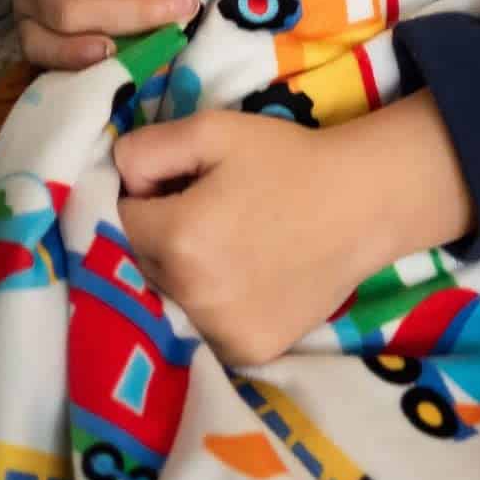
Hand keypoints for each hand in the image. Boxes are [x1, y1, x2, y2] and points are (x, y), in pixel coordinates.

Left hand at [113, 95, 474, 367]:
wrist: (361, 204)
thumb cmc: (286, 160)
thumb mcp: (211, 130)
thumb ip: (145, 148)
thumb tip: (117, 179)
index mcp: (177, 238)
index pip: (121, 221)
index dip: (148, 199)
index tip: (184, 187)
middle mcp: (192, 294)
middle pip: (141, 264)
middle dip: (160, 239)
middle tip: (209, 214)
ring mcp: (222, 329)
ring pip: (170, 301)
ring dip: (184, 277)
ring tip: (231, 247)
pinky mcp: (249, 350)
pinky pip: (205, 329)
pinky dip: (216, 308)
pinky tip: (247, 280)